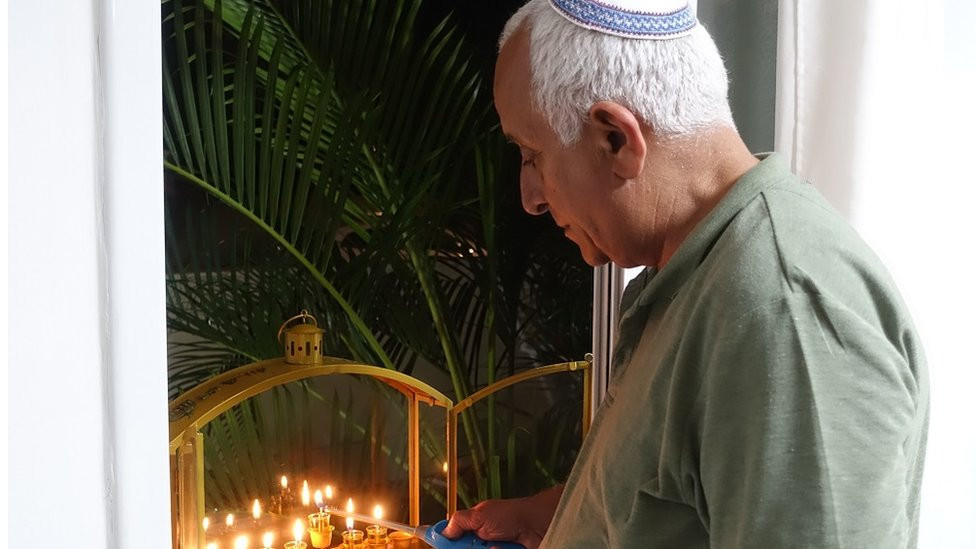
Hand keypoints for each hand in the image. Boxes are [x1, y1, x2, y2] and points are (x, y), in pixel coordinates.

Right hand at [441, 485, 562, 548]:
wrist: (537, 525)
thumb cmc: (512, 515)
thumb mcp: (481, 514)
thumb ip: (459, 521)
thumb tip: (443, 531)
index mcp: (472, 527)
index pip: (452, 539)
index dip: (446, 543)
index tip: (440, 543)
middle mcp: (480, 541)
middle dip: (468, 547)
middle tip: (478, 542)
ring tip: (497, 545)